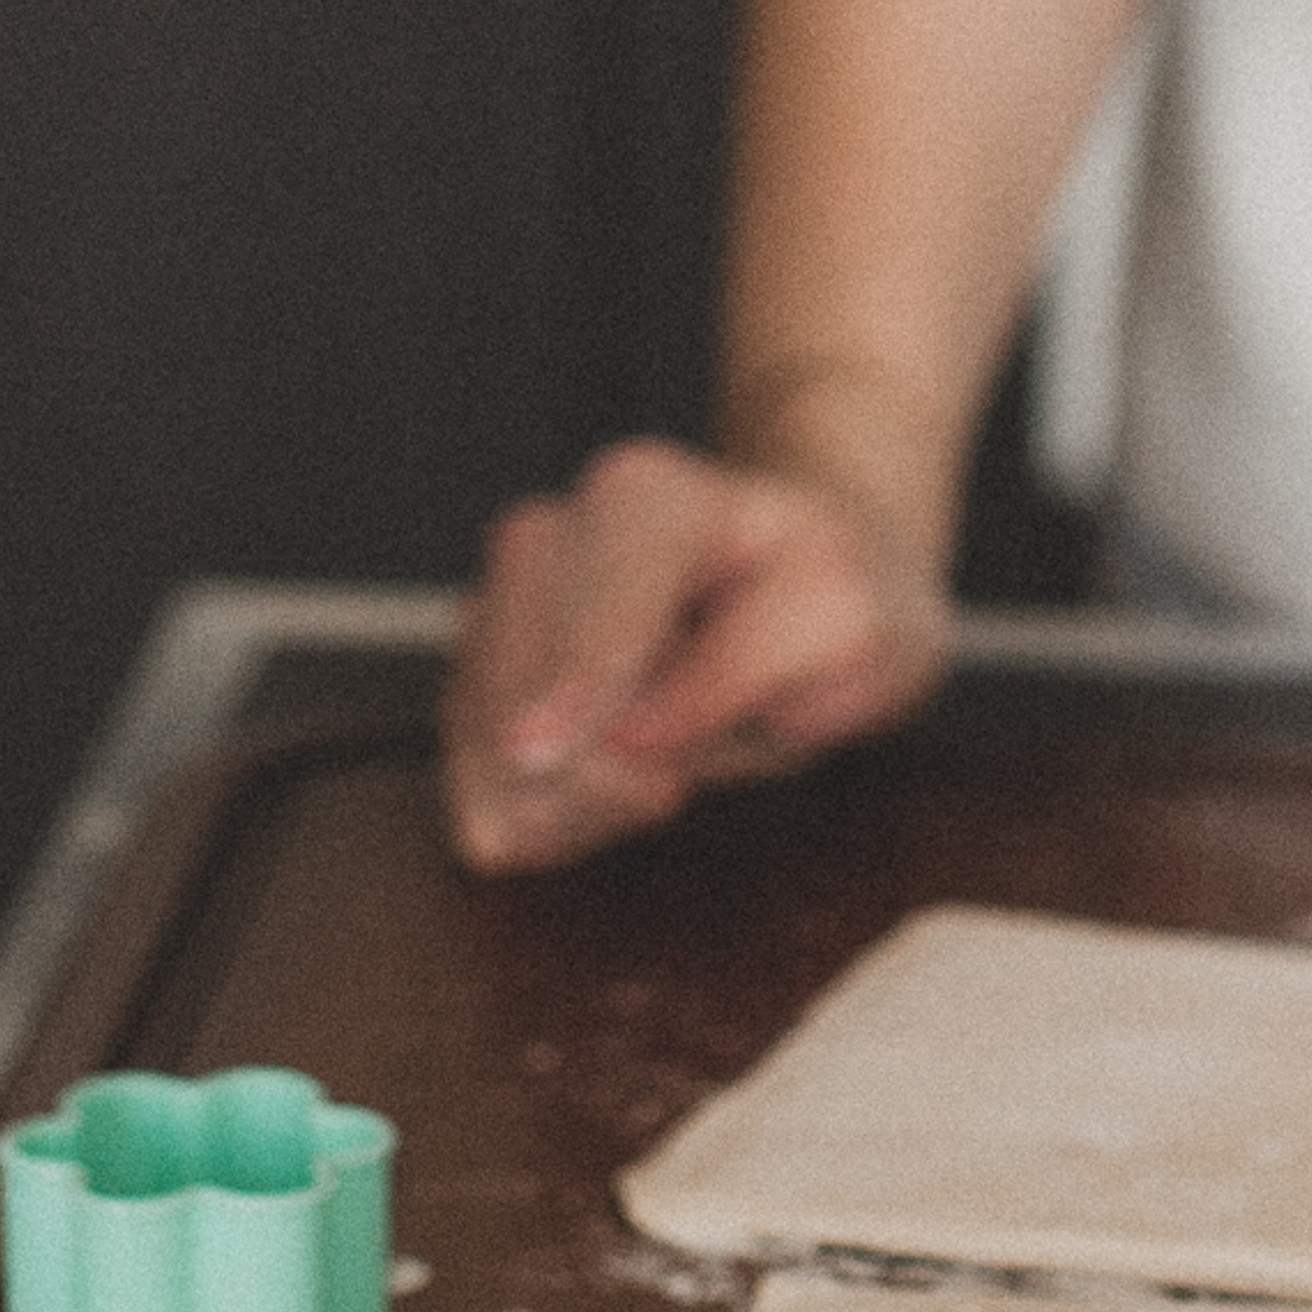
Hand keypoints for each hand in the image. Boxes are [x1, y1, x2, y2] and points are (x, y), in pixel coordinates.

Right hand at [442, 435, 950, 874]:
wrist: (799, 596)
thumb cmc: (825, 602)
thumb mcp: (843, 623)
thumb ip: (748, 662)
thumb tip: (635, 727)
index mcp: (652, 495)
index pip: (601, 593)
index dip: (577, 674)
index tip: (545, 749)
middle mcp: (558, 530)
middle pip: (517, 666)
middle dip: (584, 762)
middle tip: (670, 788)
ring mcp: (504, 602)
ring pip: (476, 730)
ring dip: (560, 798)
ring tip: (649, 786)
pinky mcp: (480, 677)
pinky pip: (468, 775)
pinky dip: (531, 816)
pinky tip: (603, 798)